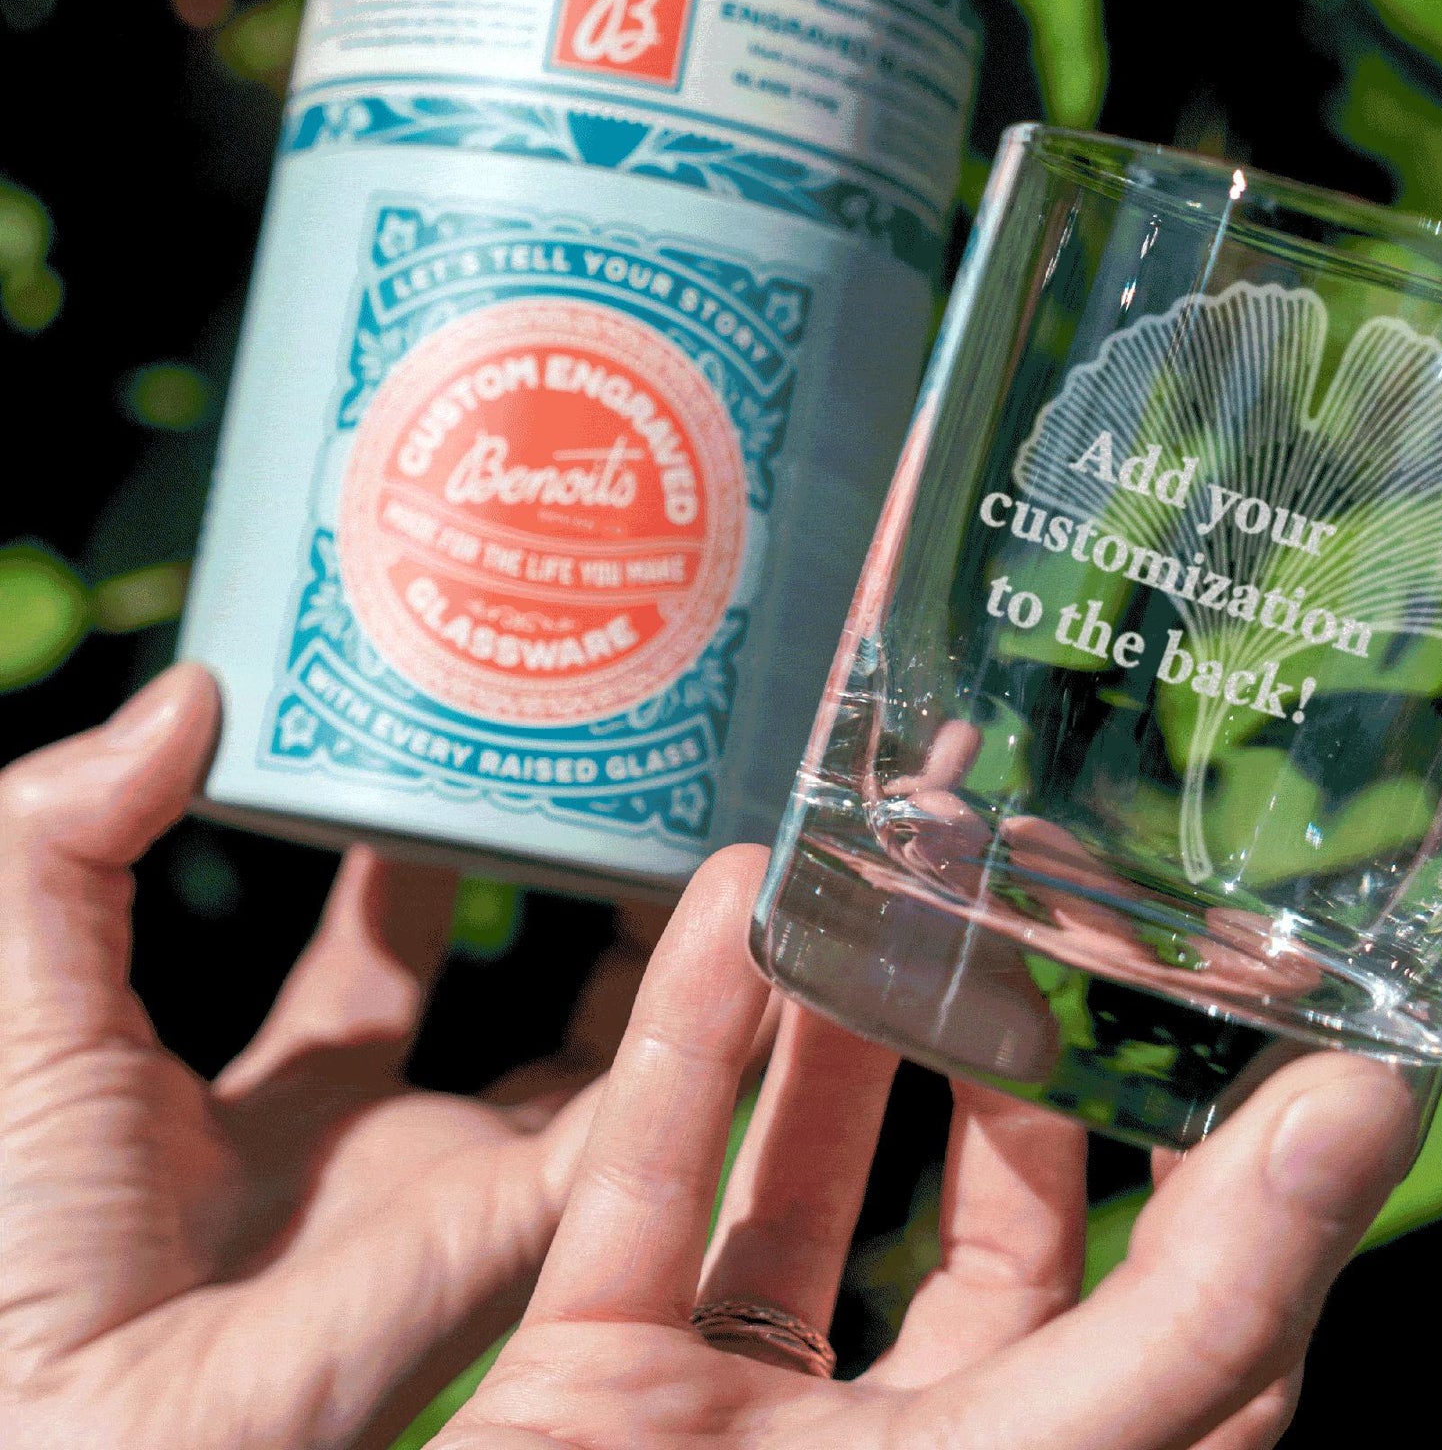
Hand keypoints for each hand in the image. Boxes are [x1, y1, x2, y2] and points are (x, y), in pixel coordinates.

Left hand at [0, 666, 683, 1449]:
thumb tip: (193, 693)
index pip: (371, 937)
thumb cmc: (11, 1246)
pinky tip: (740, 916)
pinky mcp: (522, 1225)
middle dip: (554, 870)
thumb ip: (62, 836)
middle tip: (598, 749)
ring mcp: (461, 1186)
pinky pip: (641, 1102)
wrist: (69, 1427)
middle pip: (506, 978)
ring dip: (655, 938)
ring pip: (604, 1042)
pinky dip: (705, 1015)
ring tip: (698, 808)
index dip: (411, 835)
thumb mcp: (20, 1000)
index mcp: (267, 1096)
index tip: (456, 729)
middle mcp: (382, 1136)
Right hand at [439, 844, 1419, 1449]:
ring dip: (841, 1021)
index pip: (1189, 1325)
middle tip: (1037, 904)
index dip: (1233, 1169)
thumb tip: (1364, 1115)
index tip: (1254, 1009)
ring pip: (807, 1188)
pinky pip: (643, 1182)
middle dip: (1014, 1056)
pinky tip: (725, 897)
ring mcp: (731, 1429)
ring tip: (889, 868)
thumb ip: (1199, 1315)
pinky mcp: (583, 1382)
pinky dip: (684, 1037)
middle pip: (993, 1235)